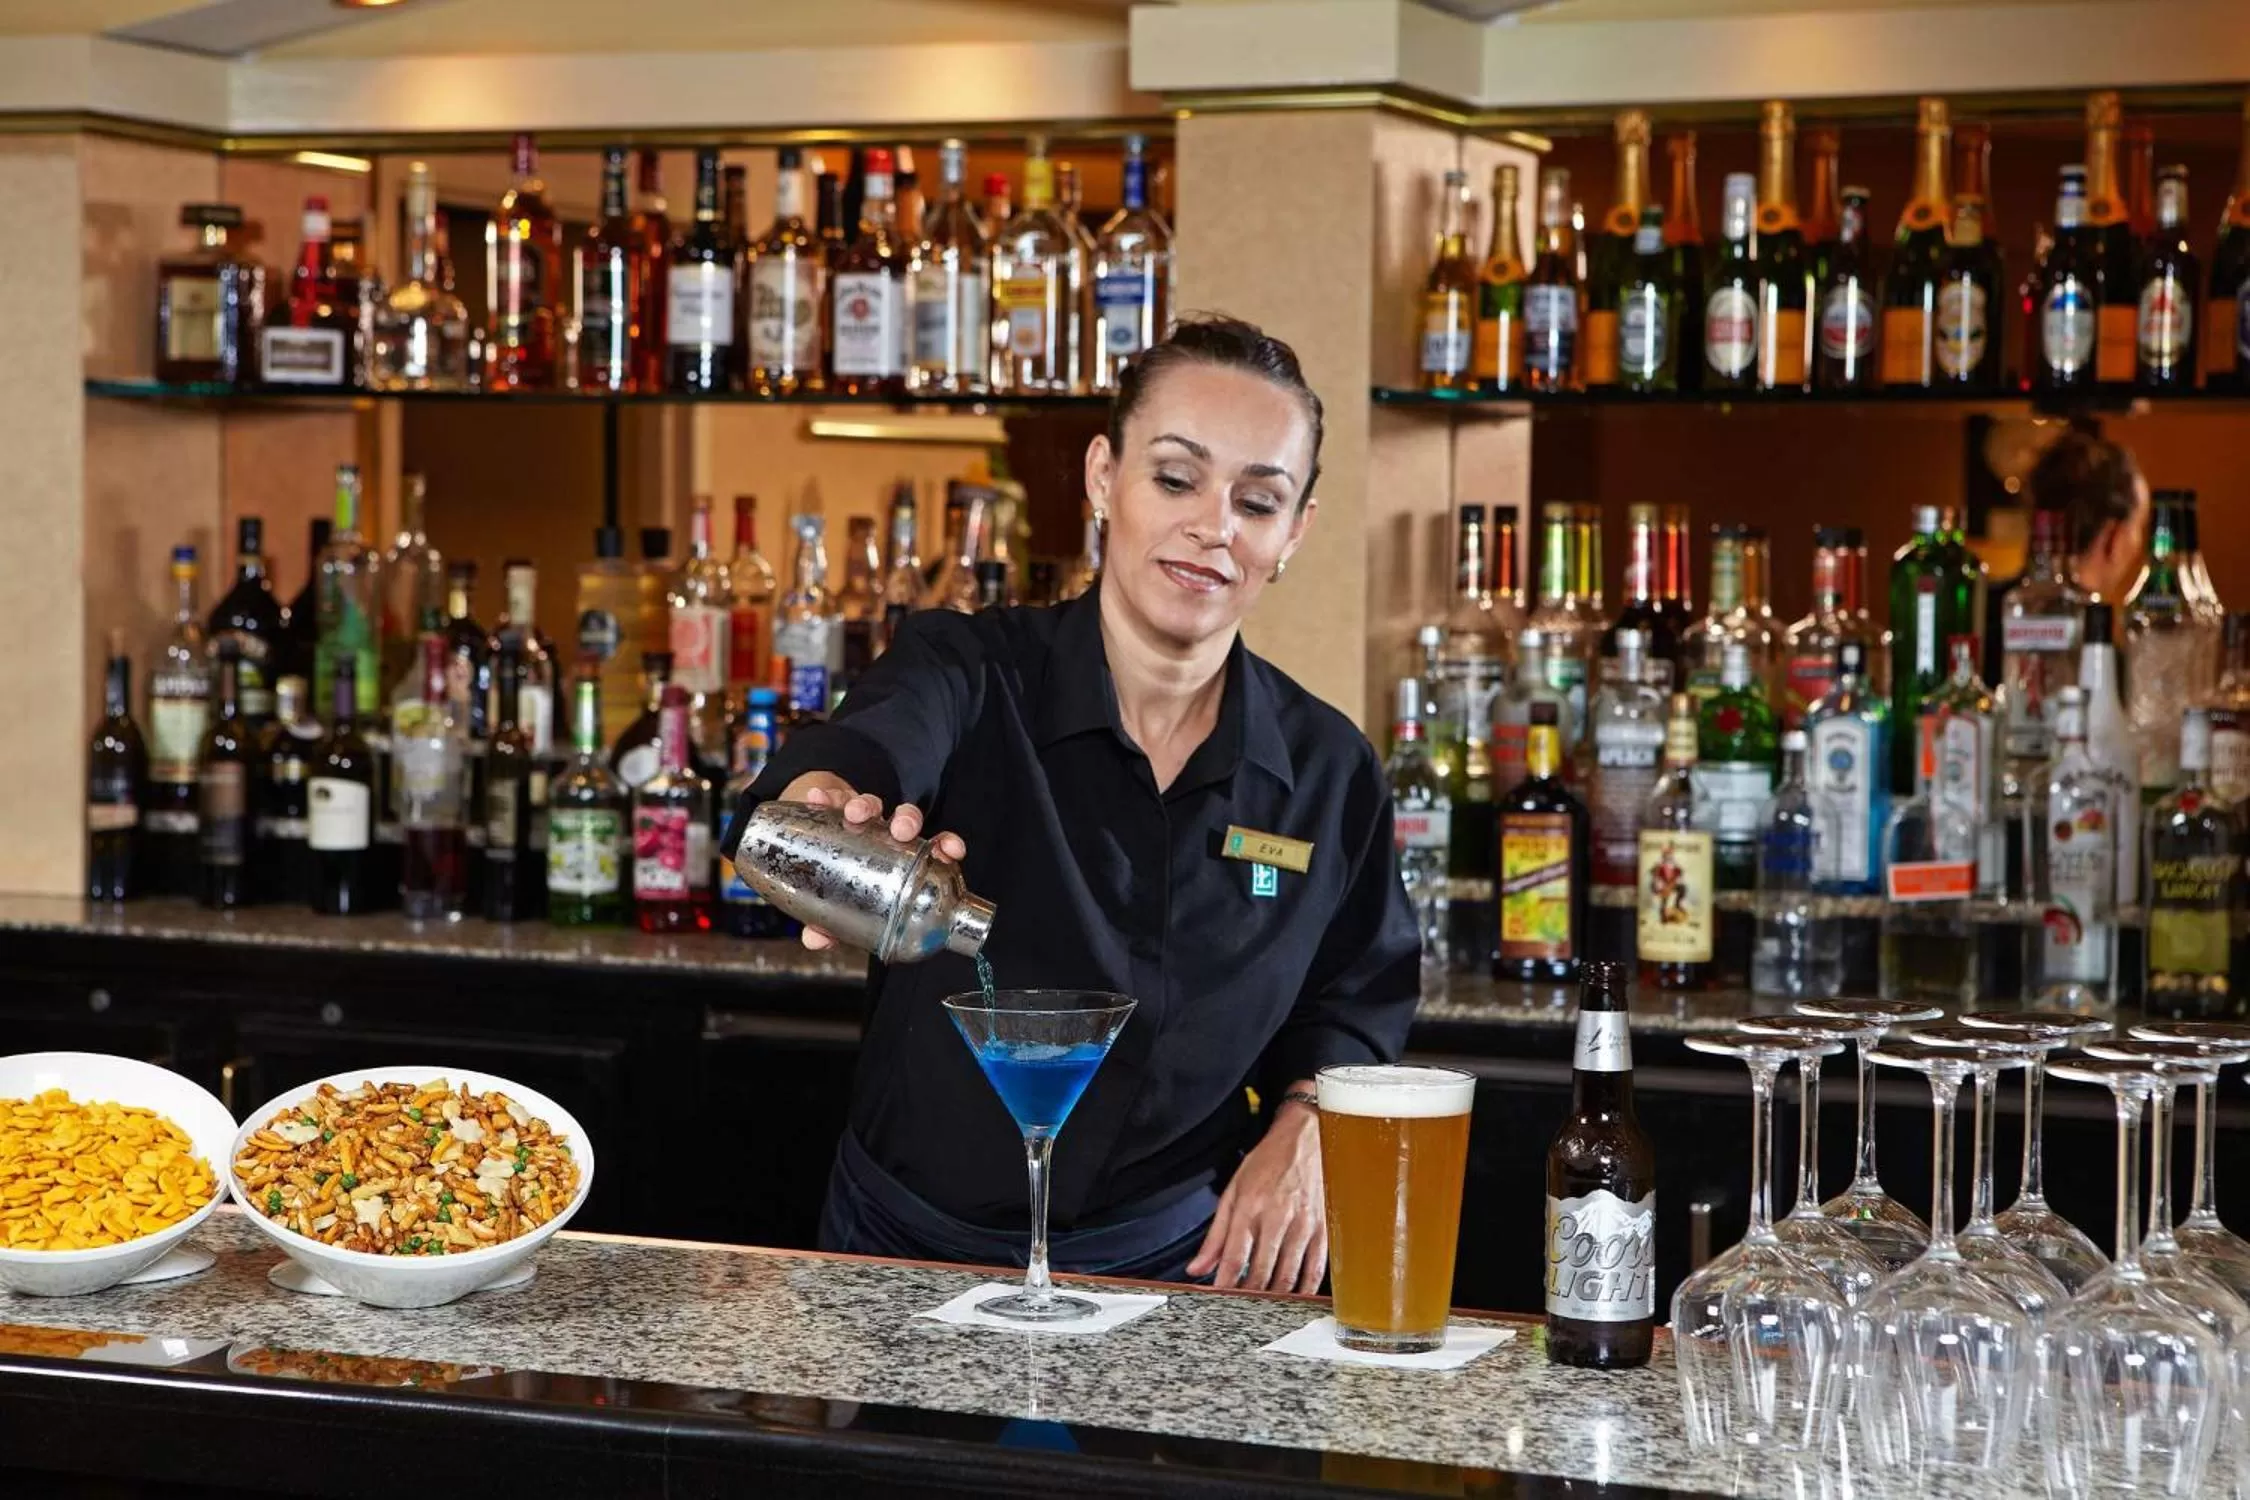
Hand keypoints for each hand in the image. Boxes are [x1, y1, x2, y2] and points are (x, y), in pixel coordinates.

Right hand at [776, 774, 967, 950]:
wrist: (816, 842)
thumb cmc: (843, 880)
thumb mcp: (843, 906)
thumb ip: (833, 927)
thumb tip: (815, 942)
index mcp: (904, 857)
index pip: (935, 847)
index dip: (948, 846)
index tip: (953, 850)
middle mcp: (887, 834)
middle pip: (907, 820)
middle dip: (907, 821)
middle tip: (900, 831)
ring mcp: (863, 817)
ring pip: (874, 805)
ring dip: (866, 806)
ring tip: (853, 813)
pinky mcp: (836, 802)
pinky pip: (834, 797)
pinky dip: (827, 797)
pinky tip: (816, 798)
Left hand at [1185, 1092, 1325, 1293]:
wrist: (1307, 1137)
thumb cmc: (1269, 1162)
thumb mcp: (1234, 1190)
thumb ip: (1216, 1234)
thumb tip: (1197, 1267)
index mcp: (1250, 1206)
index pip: (1234, 1257)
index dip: (1226, 1284)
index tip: (1218, 1298)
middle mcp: (1277, 1216)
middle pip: (1261, 1271)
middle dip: (1250, 1295)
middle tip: (1242, 1308)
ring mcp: (1303, 1224)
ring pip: (1288, 1275)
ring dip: (1275, 1297)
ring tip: (1265, 1307)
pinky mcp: (1323, 1228)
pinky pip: (1314, 1268)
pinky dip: (1303, 1288)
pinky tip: (1294, 1296)